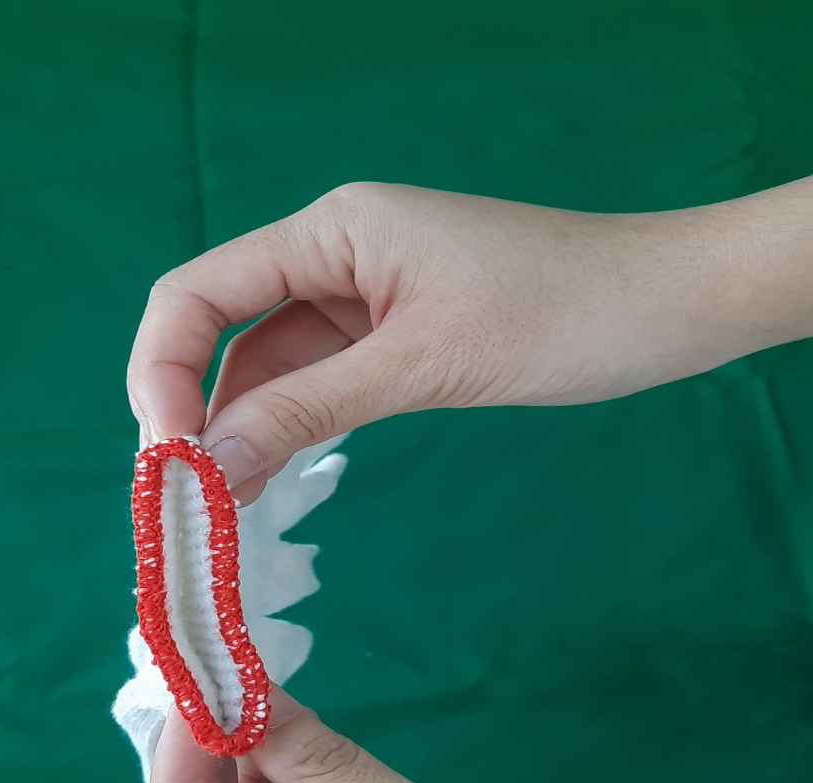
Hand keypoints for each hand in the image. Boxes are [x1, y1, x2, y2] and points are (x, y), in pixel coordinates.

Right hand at [127, 178, 812, 503]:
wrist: (664, 308)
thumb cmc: (557, 315)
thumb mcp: (421, 362)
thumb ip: (308, 407)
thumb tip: (205, 463)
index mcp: (329, 233)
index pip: (199, 291)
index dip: (161, 368)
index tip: (165, 453)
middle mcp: (330, 258)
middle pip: (224, 330)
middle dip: (194, 408)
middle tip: (184, 498)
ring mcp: (360, 299)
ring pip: (267, 366)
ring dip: (239, 429)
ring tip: (218, 507)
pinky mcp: (389, 337)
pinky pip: (315, 383)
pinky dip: (288, 429)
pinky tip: (266, 478)